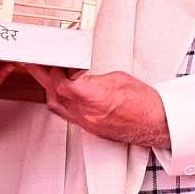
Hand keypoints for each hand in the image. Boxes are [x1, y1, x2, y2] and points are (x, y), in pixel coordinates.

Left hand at [25, 66, 169, 147]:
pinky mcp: (91, 130)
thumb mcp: (117, 78)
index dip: (54, 72)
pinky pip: (67, 116)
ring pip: (57, 107)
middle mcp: (87, 114)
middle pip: (54, 95)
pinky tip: (63, 94)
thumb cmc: (144, 102)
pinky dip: (62, 103)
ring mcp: (88, 124)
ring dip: (51, 91)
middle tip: (37, 66)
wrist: (157, 123)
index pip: (61, 84)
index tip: (56, 63)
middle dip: (44, 78)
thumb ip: (93, 77)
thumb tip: (79, 74)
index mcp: (94, 98)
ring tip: (48, 77)